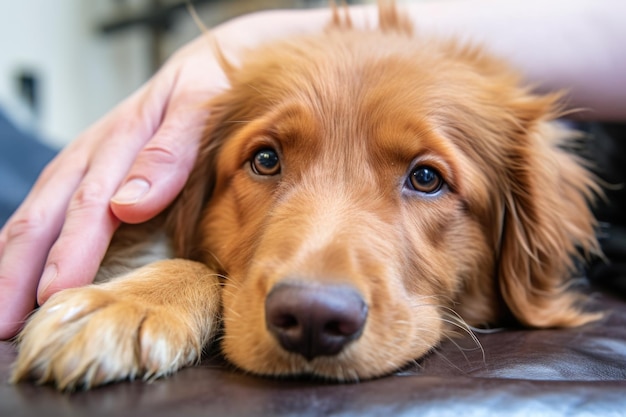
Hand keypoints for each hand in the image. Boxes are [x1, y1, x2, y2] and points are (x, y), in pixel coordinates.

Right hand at [0, 8, 337, 339]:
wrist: (214, 65)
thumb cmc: (212, 88)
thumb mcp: (201, 102)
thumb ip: (170, 150)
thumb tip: (128, 204)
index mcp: (121, 138)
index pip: (89, 203)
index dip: (70, 251)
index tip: (55, 293)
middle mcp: (93, 154)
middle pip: (46, 214)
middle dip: (20, 271)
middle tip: (4, 323)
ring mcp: (87, 163)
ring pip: (37, 215)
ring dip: (13, 264)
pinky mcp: (89, 173)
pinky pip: (48, 210)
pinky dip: (27, 244)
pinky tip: (17, 271)